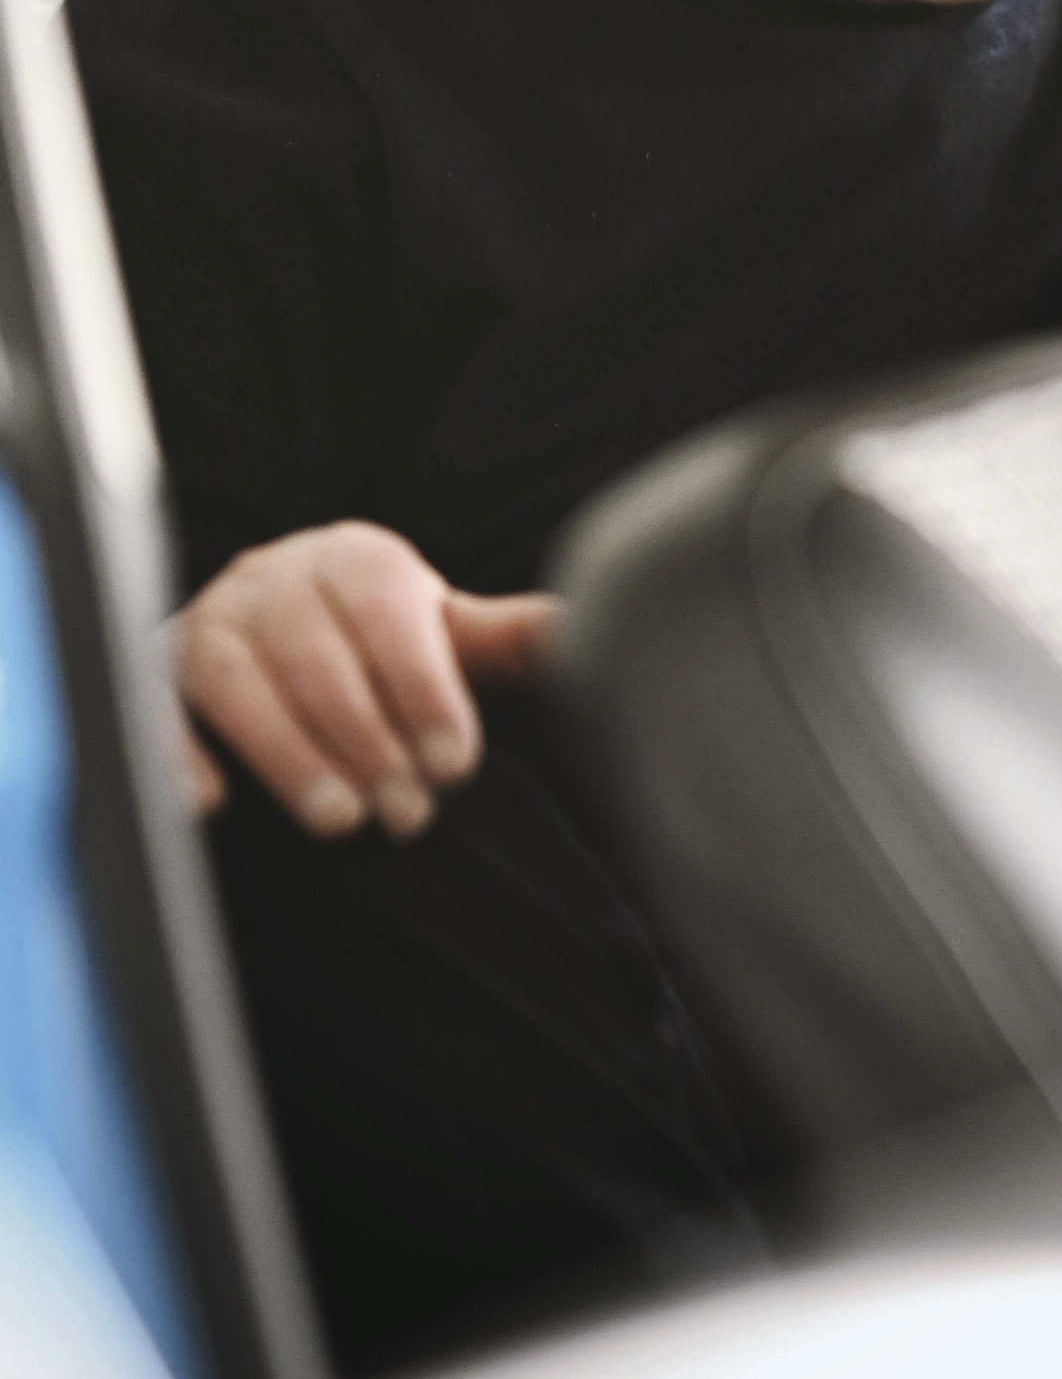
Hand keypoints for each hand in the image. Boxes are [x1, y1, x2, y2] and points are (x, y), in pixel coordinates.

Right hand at [173, 522, 558, 840]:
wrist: (284, 616)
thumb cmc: (379, 631)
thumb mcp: (443, 628)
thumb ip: (507, 635)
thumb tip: (589, 629)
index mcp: (356, 559)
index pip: (391, 620)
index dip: (425, 693)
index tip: (454, 764)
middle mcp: (275, 577)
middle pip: (318, 660)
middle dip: (368, 744)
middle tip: (408, 815)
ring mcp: (210, 621)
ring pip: (240, 686)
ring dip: (290, 758)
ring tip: (341, 820)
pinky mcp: (156, 669)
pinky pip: (155, 708)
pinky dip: (179, 752)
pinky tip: (213, 803)